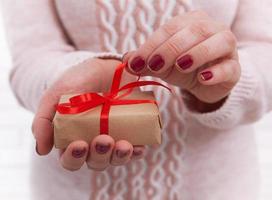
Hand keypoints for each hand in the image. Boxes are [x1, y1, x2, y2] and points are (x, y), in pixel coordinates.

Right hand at [32, 58, 144, 170]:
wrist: (104, 67)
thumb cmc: (77, 82)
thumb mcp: (55, 96)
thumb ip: (43, 121)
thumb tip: (41, 150)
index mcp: (73, 139)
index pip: (70, 160)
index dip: (74, 158)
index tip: (79, 144)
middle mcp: (93, 143)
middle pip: (96, 162)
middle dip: (99, 155)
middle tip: (104, 139)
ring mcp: (113, 139)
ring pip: (115, 159)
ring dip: (119, 157)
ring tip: (124, 145)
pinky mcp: (130, 132)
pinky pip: (134, 149)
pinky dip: (136, 152)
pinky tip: (138, 147)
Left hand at [124, 11, 240, 110]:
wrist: (205, 82)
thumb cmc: (183, 67)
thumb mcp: (162, 64)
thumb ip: (145, 60)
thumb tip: (127, 60)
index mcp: (192, 22)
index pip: (170, 28)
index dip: (152, 45)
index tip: (135, 62)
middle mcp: (212, 29)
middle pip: (194, 31)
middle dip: (171, 48)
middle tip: (154, 65)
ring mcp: (227, 48)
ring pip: (218, 42)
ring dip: (197, 53)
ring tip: (180, 66)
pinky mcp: (234, 69)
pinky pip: (230, 67)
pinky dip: (217, 72)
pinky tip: (203, 78)